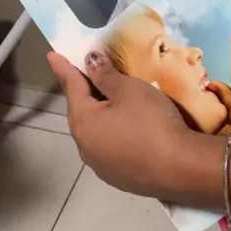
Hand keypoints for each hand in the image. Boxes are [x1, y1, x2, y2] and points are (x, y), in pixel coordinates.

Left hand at [48, 51, 188, 196]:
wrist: (179, 167)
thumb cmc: (150, 121)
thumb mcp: (128, 89)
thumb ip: (105, 74)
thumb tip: (90, 61)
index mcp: (83, 122)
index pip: (71, 86)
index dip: (63, 68)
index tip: (52, 54)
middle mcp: (85, 146)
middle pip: (80, 110)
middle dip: (82, 90)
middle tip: (85, 71)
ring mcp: (100, 165)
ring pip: (93, 130)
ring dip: (97, 112)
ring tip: (106, 97)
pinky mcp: (117, 176)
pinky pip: (107, 145)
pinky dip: (110, 130)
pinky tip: (124, 125)